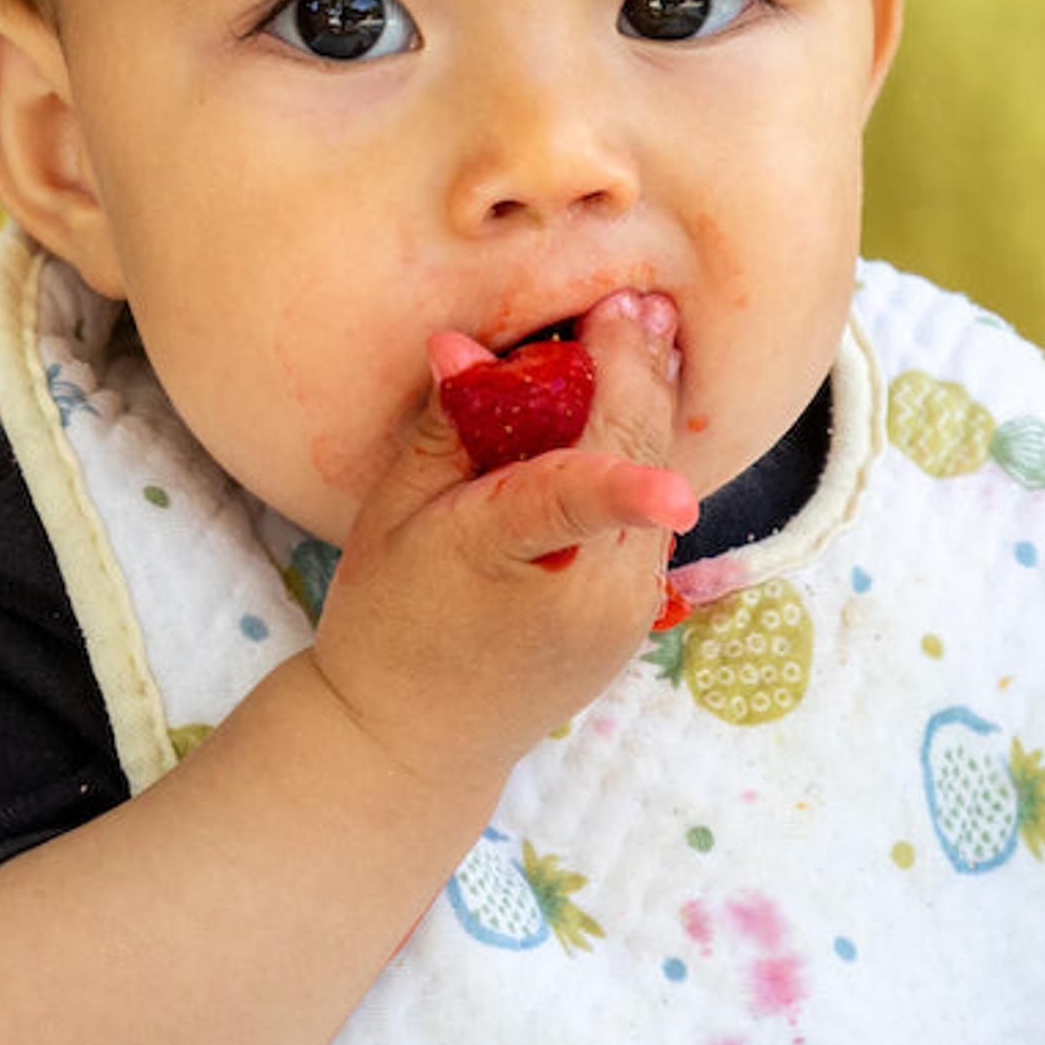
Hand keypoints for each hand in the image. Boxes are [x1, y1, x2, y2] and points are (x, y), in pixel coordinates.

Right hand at [302, 290, 696, 796]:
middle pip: (636, 456)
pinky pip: (650, 516)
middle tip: (634, 300)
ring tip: (635, 334)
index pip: (574, 494)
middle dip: (637, 370)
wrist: (413, 744)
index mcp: (511, 561)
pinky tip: (621, 410)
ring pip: (657, 481)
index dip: (620, 442)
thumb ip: (443, 431)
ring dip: (646, 408)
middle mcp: (590, 592)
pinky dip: (640, 458)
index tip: (650, 368)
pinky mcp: (639, 617)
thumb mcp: (391, 520)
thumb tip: (462, 345)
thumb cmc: (387, 624)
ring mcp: (626, 609)